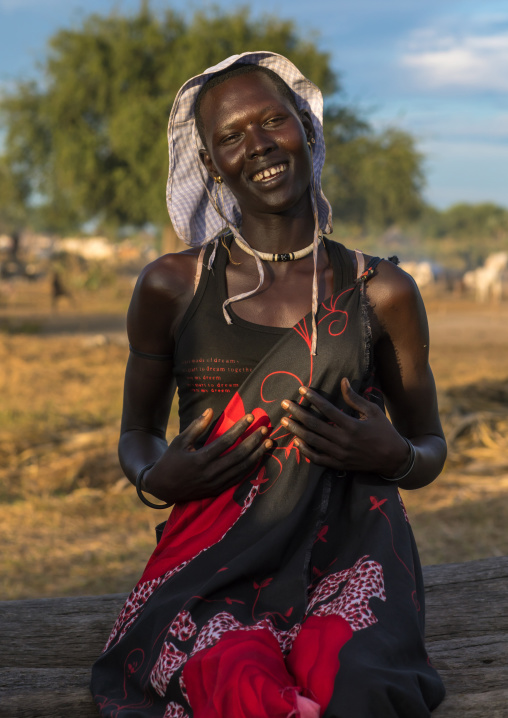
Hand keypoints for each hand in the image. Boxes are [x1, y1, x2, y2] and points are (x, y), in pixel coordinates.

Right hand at [144, 409, 271, 502]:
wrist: (163, 488)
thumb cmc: (171, 460)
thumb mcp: (180, 441)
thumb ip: (196, 426)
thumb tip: (210, 410)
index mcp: (200, 460)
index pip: (226, 441)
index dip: (239, 428)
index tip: (250, 417)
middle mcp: (210, 473)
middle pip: (239, 455)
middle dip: (254, 441)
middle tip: (265, 428)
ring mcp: (216, 484)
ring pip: (242, 468)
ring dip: (257, 455)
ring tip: (268, 442)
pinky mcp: (218, 490)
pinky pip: (239, 478)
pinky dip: (251, 467)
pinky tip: (259, 457)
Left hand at [280, 379, 408, 475]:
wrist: (393, 459)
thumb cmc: (384, 431)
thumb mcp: (373, 411)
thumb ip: (355, 398)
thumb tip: (343, 381)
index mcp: (352, 426)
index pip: (327, 409)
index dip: (313, 398)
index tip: (301, 389)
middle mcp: (343, 440)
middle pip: (314, 425)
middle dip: (297, 413)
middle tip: (284, 404)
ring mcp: (339, 454)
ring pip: (312, 441)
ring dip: (296, 430)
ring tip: (284, 421)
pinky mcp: (338, 464)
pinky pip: (317, 458)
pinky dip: (305, 451)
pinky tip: (296, 441)